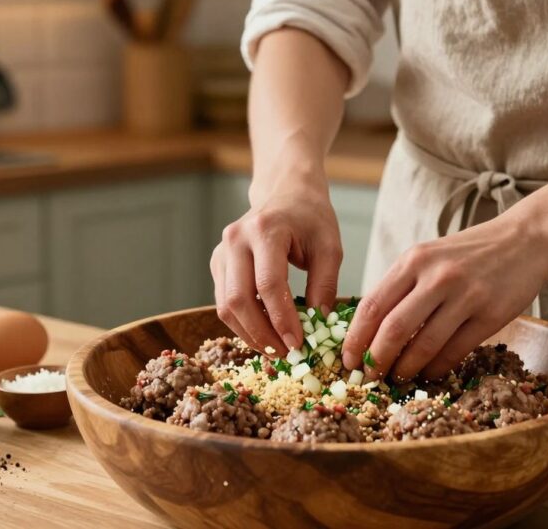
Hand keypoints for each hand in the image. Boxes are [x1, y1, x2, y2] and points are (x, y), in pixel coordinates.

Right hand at [211, 179, 342, 355]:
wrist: (286, 193)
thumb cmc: (311, 218)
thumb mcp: (330, 247)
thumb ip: (325, 285)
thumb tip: (318, 326)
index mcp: (266, 230)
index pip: (269, 284)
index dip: (282, 319)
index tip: (298, 344)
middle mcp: (236, 239)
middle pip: (239, 299)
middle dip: (261, 333)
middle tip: (285, 354)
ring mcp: (222, 251)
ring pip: (225, 305)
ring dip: (249, 334)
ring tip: (275, 349)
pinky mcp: (217, 263)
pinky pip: (224, 301)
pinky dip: (242, 323)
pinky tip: (264, 333)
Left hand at [342, 214, 547, 381]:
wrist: (524, 240)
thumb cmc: (468, 254)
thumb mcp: (428, 257)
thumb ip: (401, 286)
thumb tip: (369, 330)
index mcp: (414, 260)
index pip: (373, 304)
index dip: (356, 338)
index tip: (348, 360)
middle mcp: (437, 276)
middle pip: (393, 329)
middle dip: (376, 360)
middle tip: (369, 377)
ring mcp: (465, 295)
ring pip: (423, 345)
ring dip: (406, 369)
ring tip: (398, 379)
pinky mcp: (490, 315)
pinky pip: (455, 351)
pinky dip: (437, 368)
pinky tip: (428, 374)